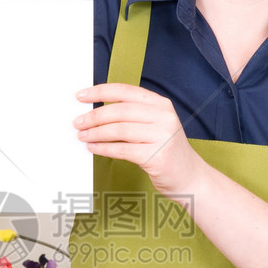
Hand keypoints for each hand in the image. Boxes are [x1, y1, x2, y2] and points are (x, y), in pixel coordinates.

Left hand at [74, 82, 199, 199]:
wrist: (190, 177)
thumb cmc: (166, 150)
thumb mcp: (155, 125)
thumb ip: (133, 115)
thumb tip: (96, 112)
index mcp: (161, 104)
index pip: (125, 91)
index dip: (100, 92)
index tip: (81, 96)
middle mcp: (164, 117)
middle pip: (120, 111)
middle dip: (94, 116)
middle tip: (78, 122)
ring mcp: (162, 136)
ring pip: (119, 130)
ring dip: (96, 133)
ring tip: (83, 136)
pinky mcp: (157, 156)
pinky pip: (122, 150)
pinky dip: (104, 148)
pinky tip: (94, 148)